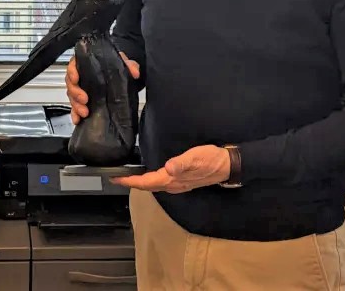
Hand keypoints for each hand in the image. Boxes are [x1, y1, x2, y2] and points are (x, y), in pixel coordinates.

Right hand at [66, 52, 139, 124]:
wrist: (119, 81)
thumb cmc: (116, 69)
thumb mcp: (124, 64)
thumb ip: (130, 65)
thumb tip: (134, 72)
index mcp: (88, 64)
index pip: (74, 64)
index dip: (72, 71)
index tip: (76, 78)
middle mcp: (82, 77)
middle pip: (71, 83)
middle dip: (76, 92)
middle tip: (85, 99)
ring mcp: (81, 90)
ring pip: (72, 97)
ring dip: (76, 105)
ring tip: (85, 112)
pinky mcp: (83, 102)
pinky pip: (75, 108)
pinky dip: (75, 114)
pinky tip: (78, 119)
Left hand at [111, 145, 230, 192]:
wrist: (227, 166)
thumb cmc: (211, 159)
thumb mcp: (197, 157)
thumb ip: (182, 163)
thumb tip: (168, 167)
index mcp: (173, 178)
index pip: (147, 182)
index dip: (131, 181)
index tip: (116, 179)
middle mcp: (173, 185)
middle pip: (147, 187)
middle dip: (132, 183)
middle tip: (117, 178)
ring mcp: (178, 185)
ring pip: (154, 187)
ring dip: (140, 183)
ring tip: (128, 178)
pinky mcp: (182, 182)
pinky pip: (161, 184)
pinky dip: (150, 182)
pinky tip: (149, 176)